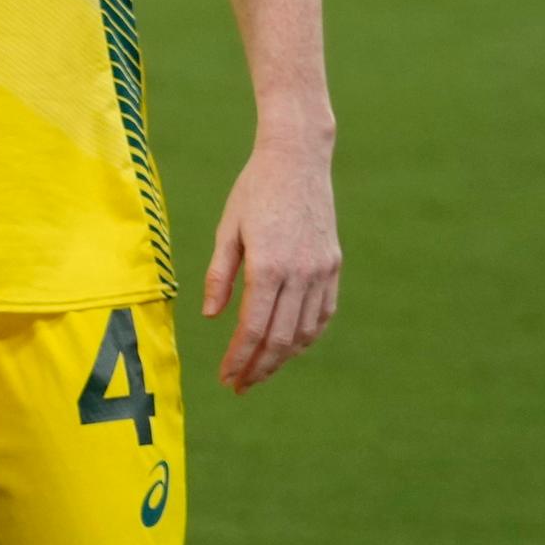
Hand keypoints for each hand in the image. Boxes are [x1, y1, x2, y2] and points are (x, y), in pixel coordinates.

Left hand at [200, 139, 340, 391]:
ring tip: (262, 370)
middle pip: (281, 337)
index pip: (253, 328)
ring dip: (284, 356)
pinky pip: (324, 311)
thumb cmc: (254, 191)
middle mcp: (300, 273)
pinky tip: (291, 345)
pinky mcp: (333, 263)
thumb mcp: (227, 229)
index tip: (227, 378)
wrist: (298, 159)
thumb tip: (212, 317)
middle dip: (260, 366)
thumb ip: (220, 275)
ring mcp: (321, 269)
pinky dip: (308, 334)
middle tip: (241, 385)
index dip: (240, 358)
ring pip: (305, 329)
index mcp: (268, 266)